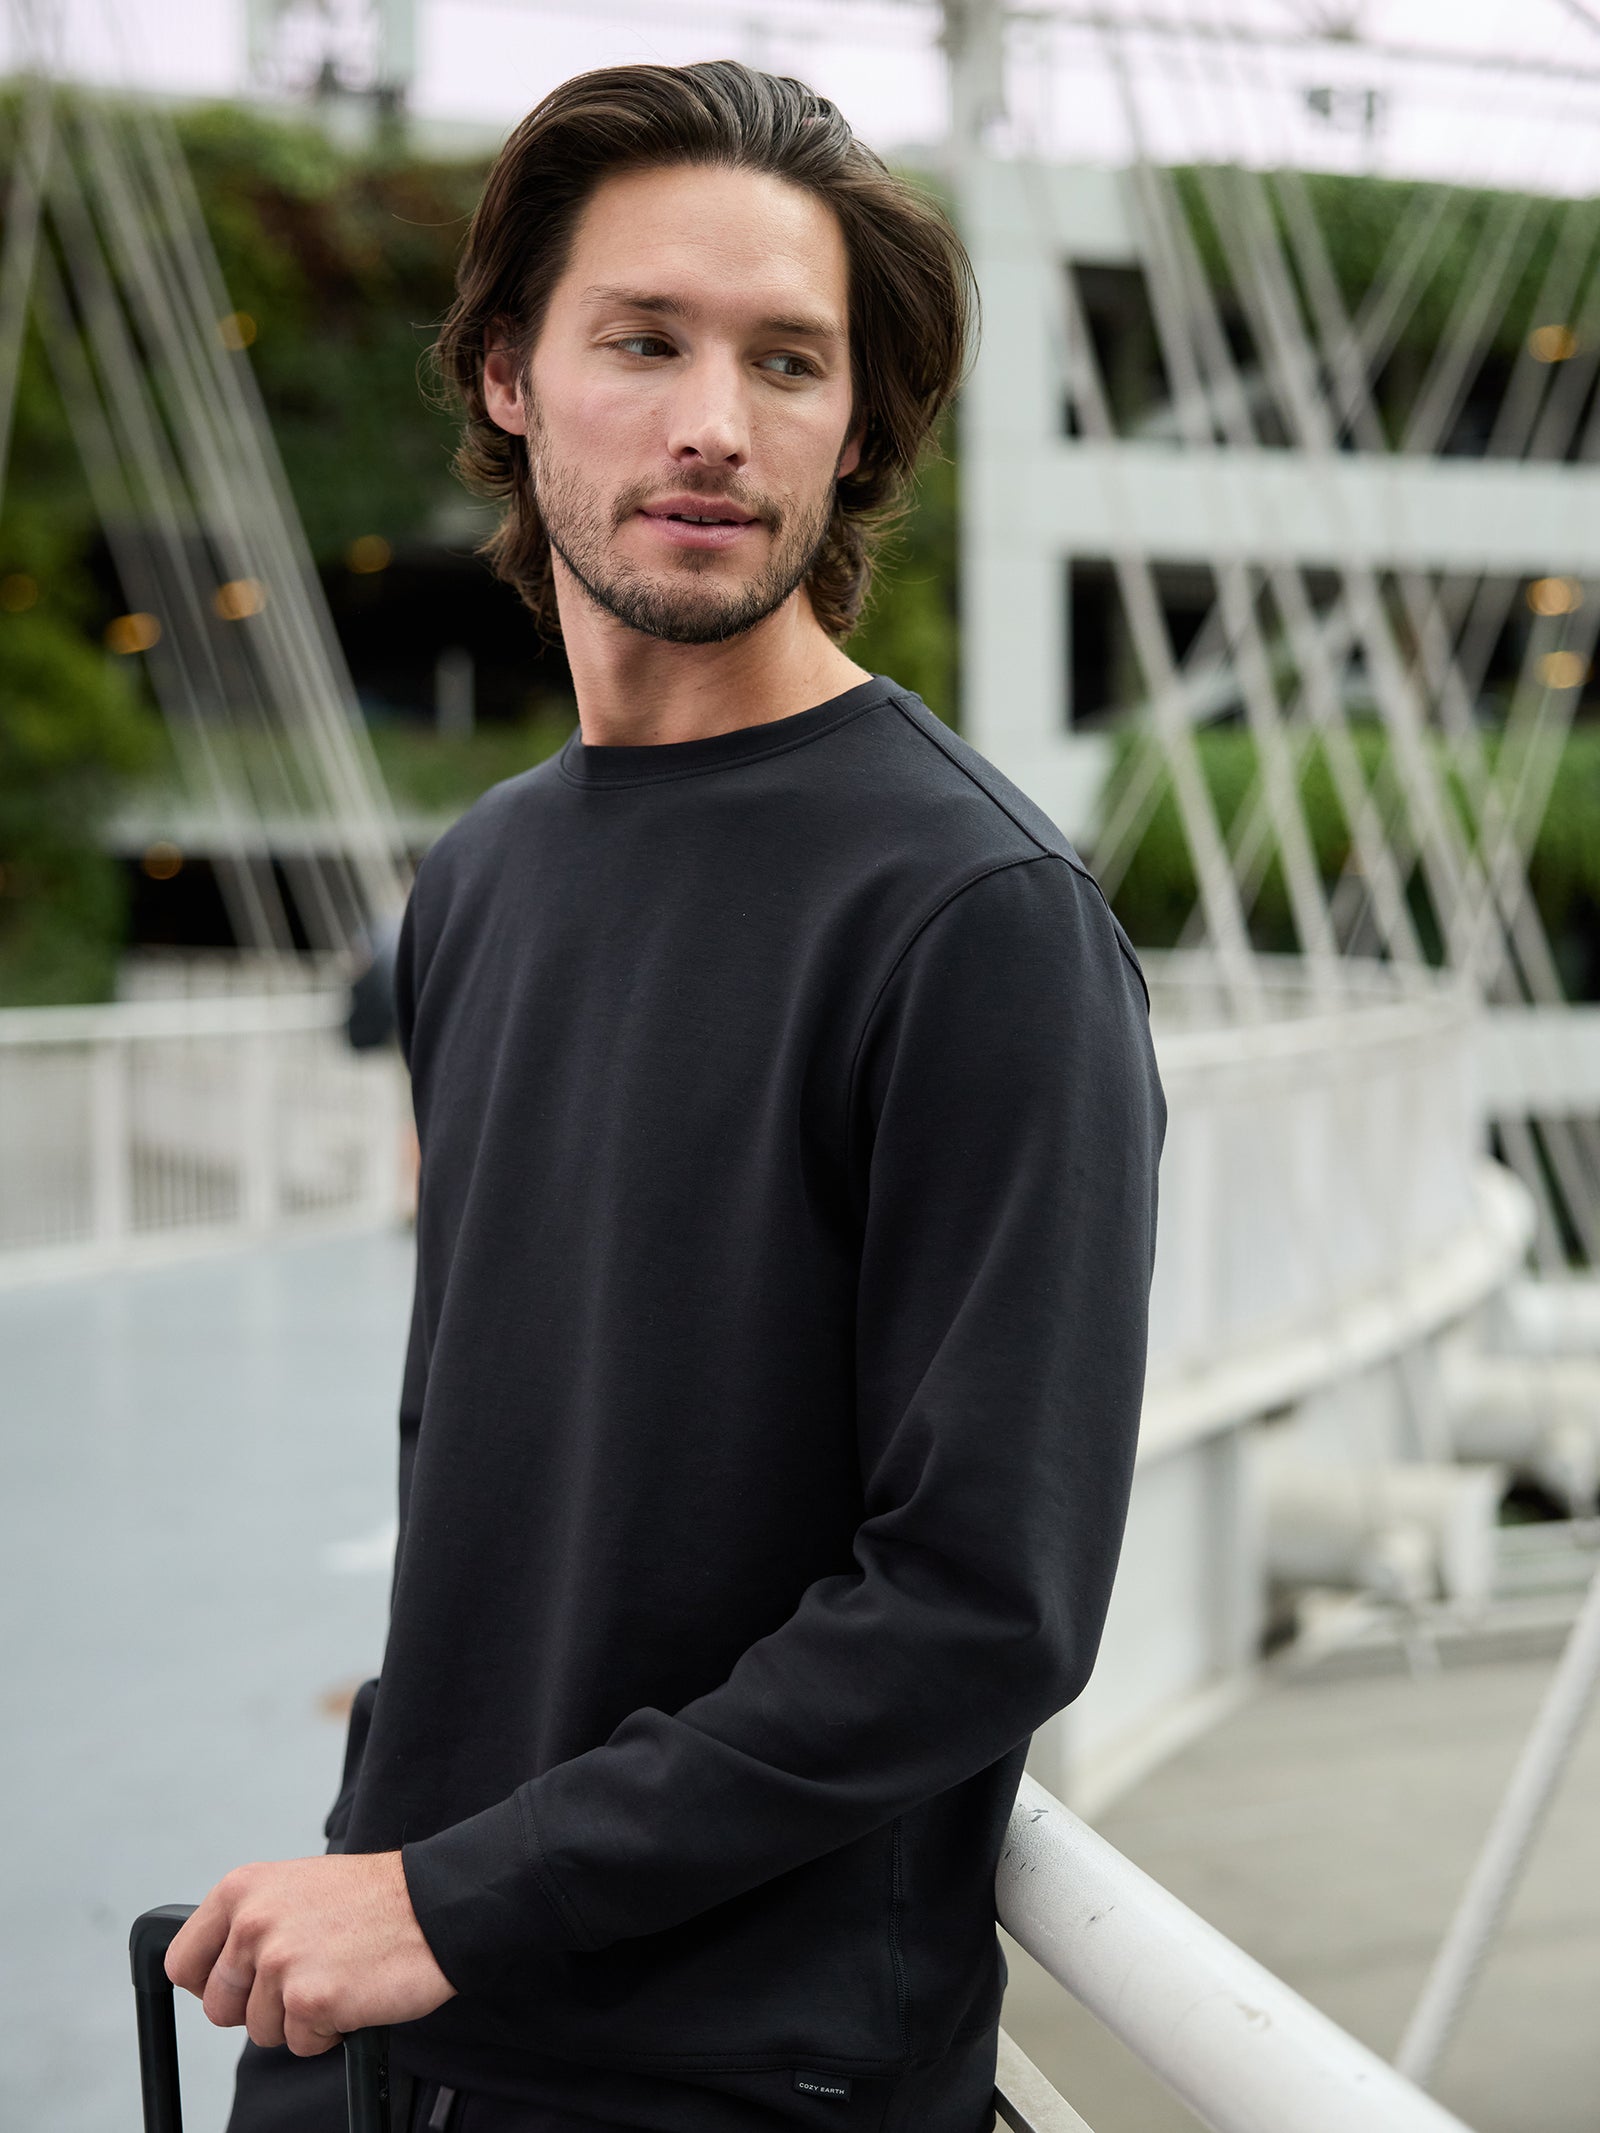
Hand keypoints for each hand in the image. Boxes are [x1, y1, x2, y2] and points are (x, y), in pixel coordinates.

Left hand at [164, 1851, 456, 2054]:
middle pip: (219, 2008)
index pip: (183, 1963)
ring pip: (261, 2031)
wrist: (435, 1904)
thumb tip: (219, 1973)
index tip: (243, 1983)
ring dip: (299, 2018)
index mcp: (242, 1889)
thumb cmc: (372, 1899)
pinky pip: (301, 2045)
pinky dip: (329, 2031)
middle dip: (260, 2008)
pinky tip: (354, 1990)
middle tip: (305, 1979)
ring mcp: (279, 1961)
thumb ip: (251, 1922)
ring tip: (338, 1974)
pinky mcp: (310, 1999)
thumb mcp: (296, 1888)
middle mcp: (252, 1922)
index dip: (213, 1984)